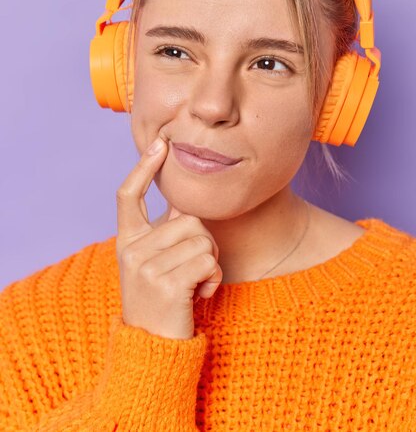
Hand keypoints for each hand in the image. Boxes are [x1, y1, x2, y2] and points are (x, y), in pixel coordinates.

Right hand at [115, 134, 222, 339]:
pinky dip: (212, 279)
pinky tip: (199, 295)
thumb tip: (187, 197)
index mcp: (127, 240)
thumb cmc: (162, 299)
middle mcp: (131, 249)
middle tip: (191, 270)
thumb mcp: (154, 262)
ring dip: (210, 263)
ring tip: (193, 283)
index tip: (160, 143)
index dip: (143, 167)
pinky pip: (207, 261)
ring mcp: (145, 266)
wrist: (153, 347)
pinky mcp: (165, 283)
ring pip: (202, 239)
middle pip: (189, 219)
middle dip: (204, 243)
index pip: (129, 195)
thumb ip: (167, 230)